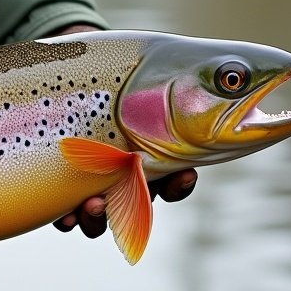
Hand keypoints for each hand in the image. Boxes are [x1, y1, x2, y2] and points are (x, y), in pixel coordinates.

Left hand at [43, 24, 196, 236]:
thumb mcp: (149, 76)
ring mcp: (90, 182)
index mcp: (152, 155)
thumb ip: (177, 88)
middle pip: (137, 206)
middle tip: (138, 193)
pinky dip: (67, 219)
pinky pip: (63, 214)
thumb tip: (232, 75)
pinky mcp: (58, 185)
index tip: (185, 174)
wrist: (68, 71)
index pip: (173, 182)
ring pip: (101, 217)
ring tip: (94, 204)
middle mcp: (123, 175)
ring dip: (100, 218)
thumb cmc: (117, 74)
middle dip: (138, 207)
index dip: (180, 185)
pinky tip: (66, 216)